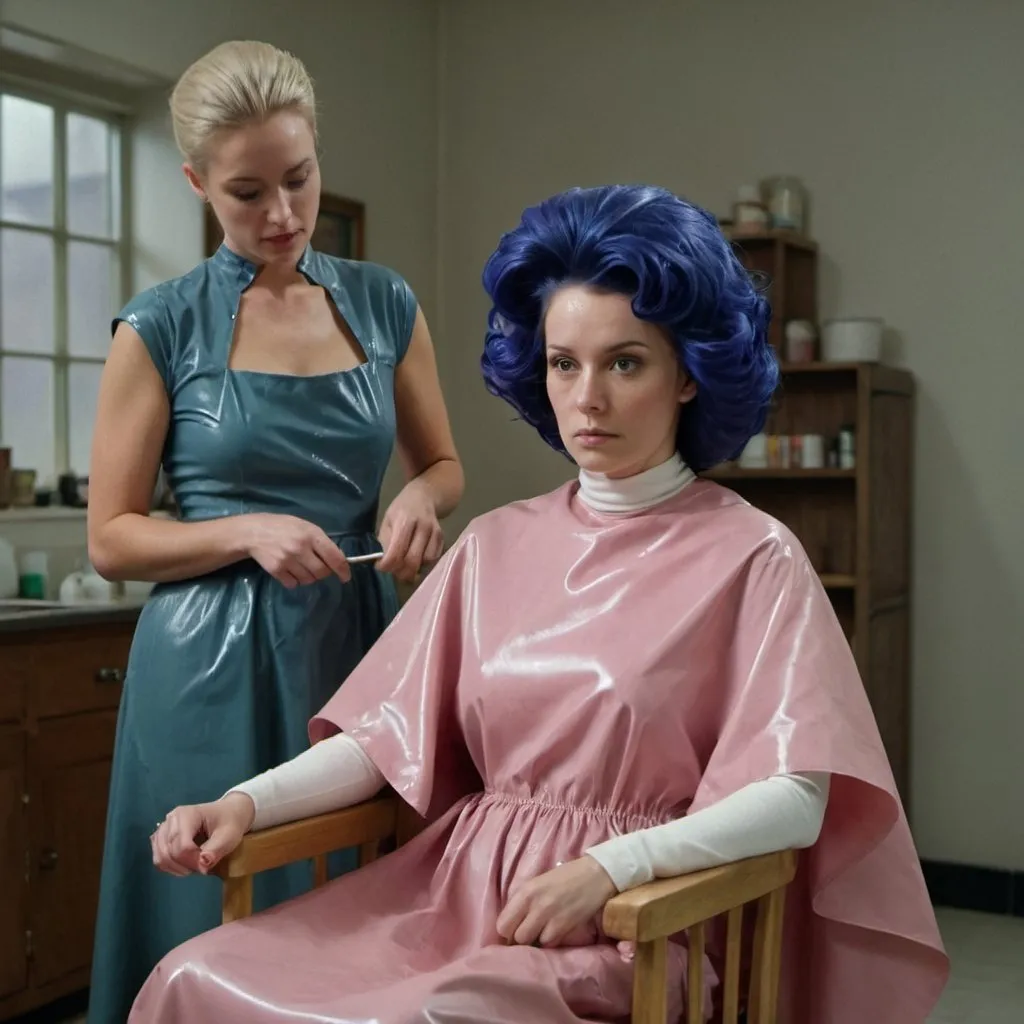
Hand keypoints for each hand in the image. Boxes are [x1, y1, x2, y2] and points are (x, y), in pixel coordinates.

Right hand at [150, 792, 254, 876]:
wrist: (228, 813)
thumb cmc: (229, 823)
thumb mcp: (229, 836)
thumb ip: (215, 850)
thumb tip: (202, 865)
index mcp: (187, 815)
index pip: (182, 846)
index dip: (193, 862)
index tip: (207, 866)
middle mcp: (171, 819)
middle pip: (169, 853)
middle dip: (185, 866)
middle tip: (202, 866)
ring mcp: (164, 828)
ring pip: (160, 857)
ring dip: (176, 868)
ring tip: (194, 865)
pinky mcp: (161, 837)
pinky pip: (159, 858)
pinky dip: (170, 866)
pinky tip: (184, 865)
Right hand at [241, 513, 350, 587]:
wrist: (253, 532)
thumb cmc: (282, 526)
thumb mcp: (305, 526)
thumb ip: (320, 541)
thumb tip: (336, 559)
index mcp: (311, 535)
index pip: (335, 557)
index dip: (343, 570)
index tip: (346, 577)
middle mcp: (301, 548)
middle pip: (322, 572)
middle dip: (323, 573)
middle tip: (317, 566)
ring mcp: (288, 560)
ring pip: (308, 580)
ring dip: (308, 577)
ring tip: (300, 566)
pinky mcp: (276, 570)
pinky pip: (293, 584)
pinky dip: (294, 580)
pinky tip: (289, 570)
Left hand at [376, 481, 443, 582]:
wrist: (424, 496)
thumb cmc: (401, 509)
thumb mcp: (387, 521)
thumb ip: (385, 542)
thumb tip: (383, 564)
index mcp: (404, 521)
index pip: (396, 552)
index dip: (386, 565)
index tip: (380, 566)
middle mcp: (422, 526)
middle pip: (412, 561)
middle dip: (400, 572)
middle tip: (393, 571)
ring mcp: (435, 532)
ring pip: (425, 562)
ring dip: (414, 569)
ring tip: (405, 564)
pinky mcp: (442, 538)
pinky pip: (434, 559)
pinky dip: (424, 564)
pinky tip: (416, 558)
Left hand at [496, 856, 617, 947]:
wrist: (595, 874)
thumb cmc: (566, 877)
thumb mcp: (538, 883)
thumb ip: (524, 902)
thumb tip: (513, 924)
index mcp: (525, 891)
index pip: (502, 924)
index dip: (508, 931)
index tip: (514, 931)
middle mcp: (534, 904)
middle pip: (516, 937)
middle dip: (520, 939)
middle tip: (530, 934)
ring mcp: (549, 916)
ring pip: (531, 943)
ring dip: (537, 941)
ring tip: (544, 931)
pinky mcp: (564, 925)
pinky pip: (549, 943)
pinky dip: (551, 941)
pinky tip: (557, 931)